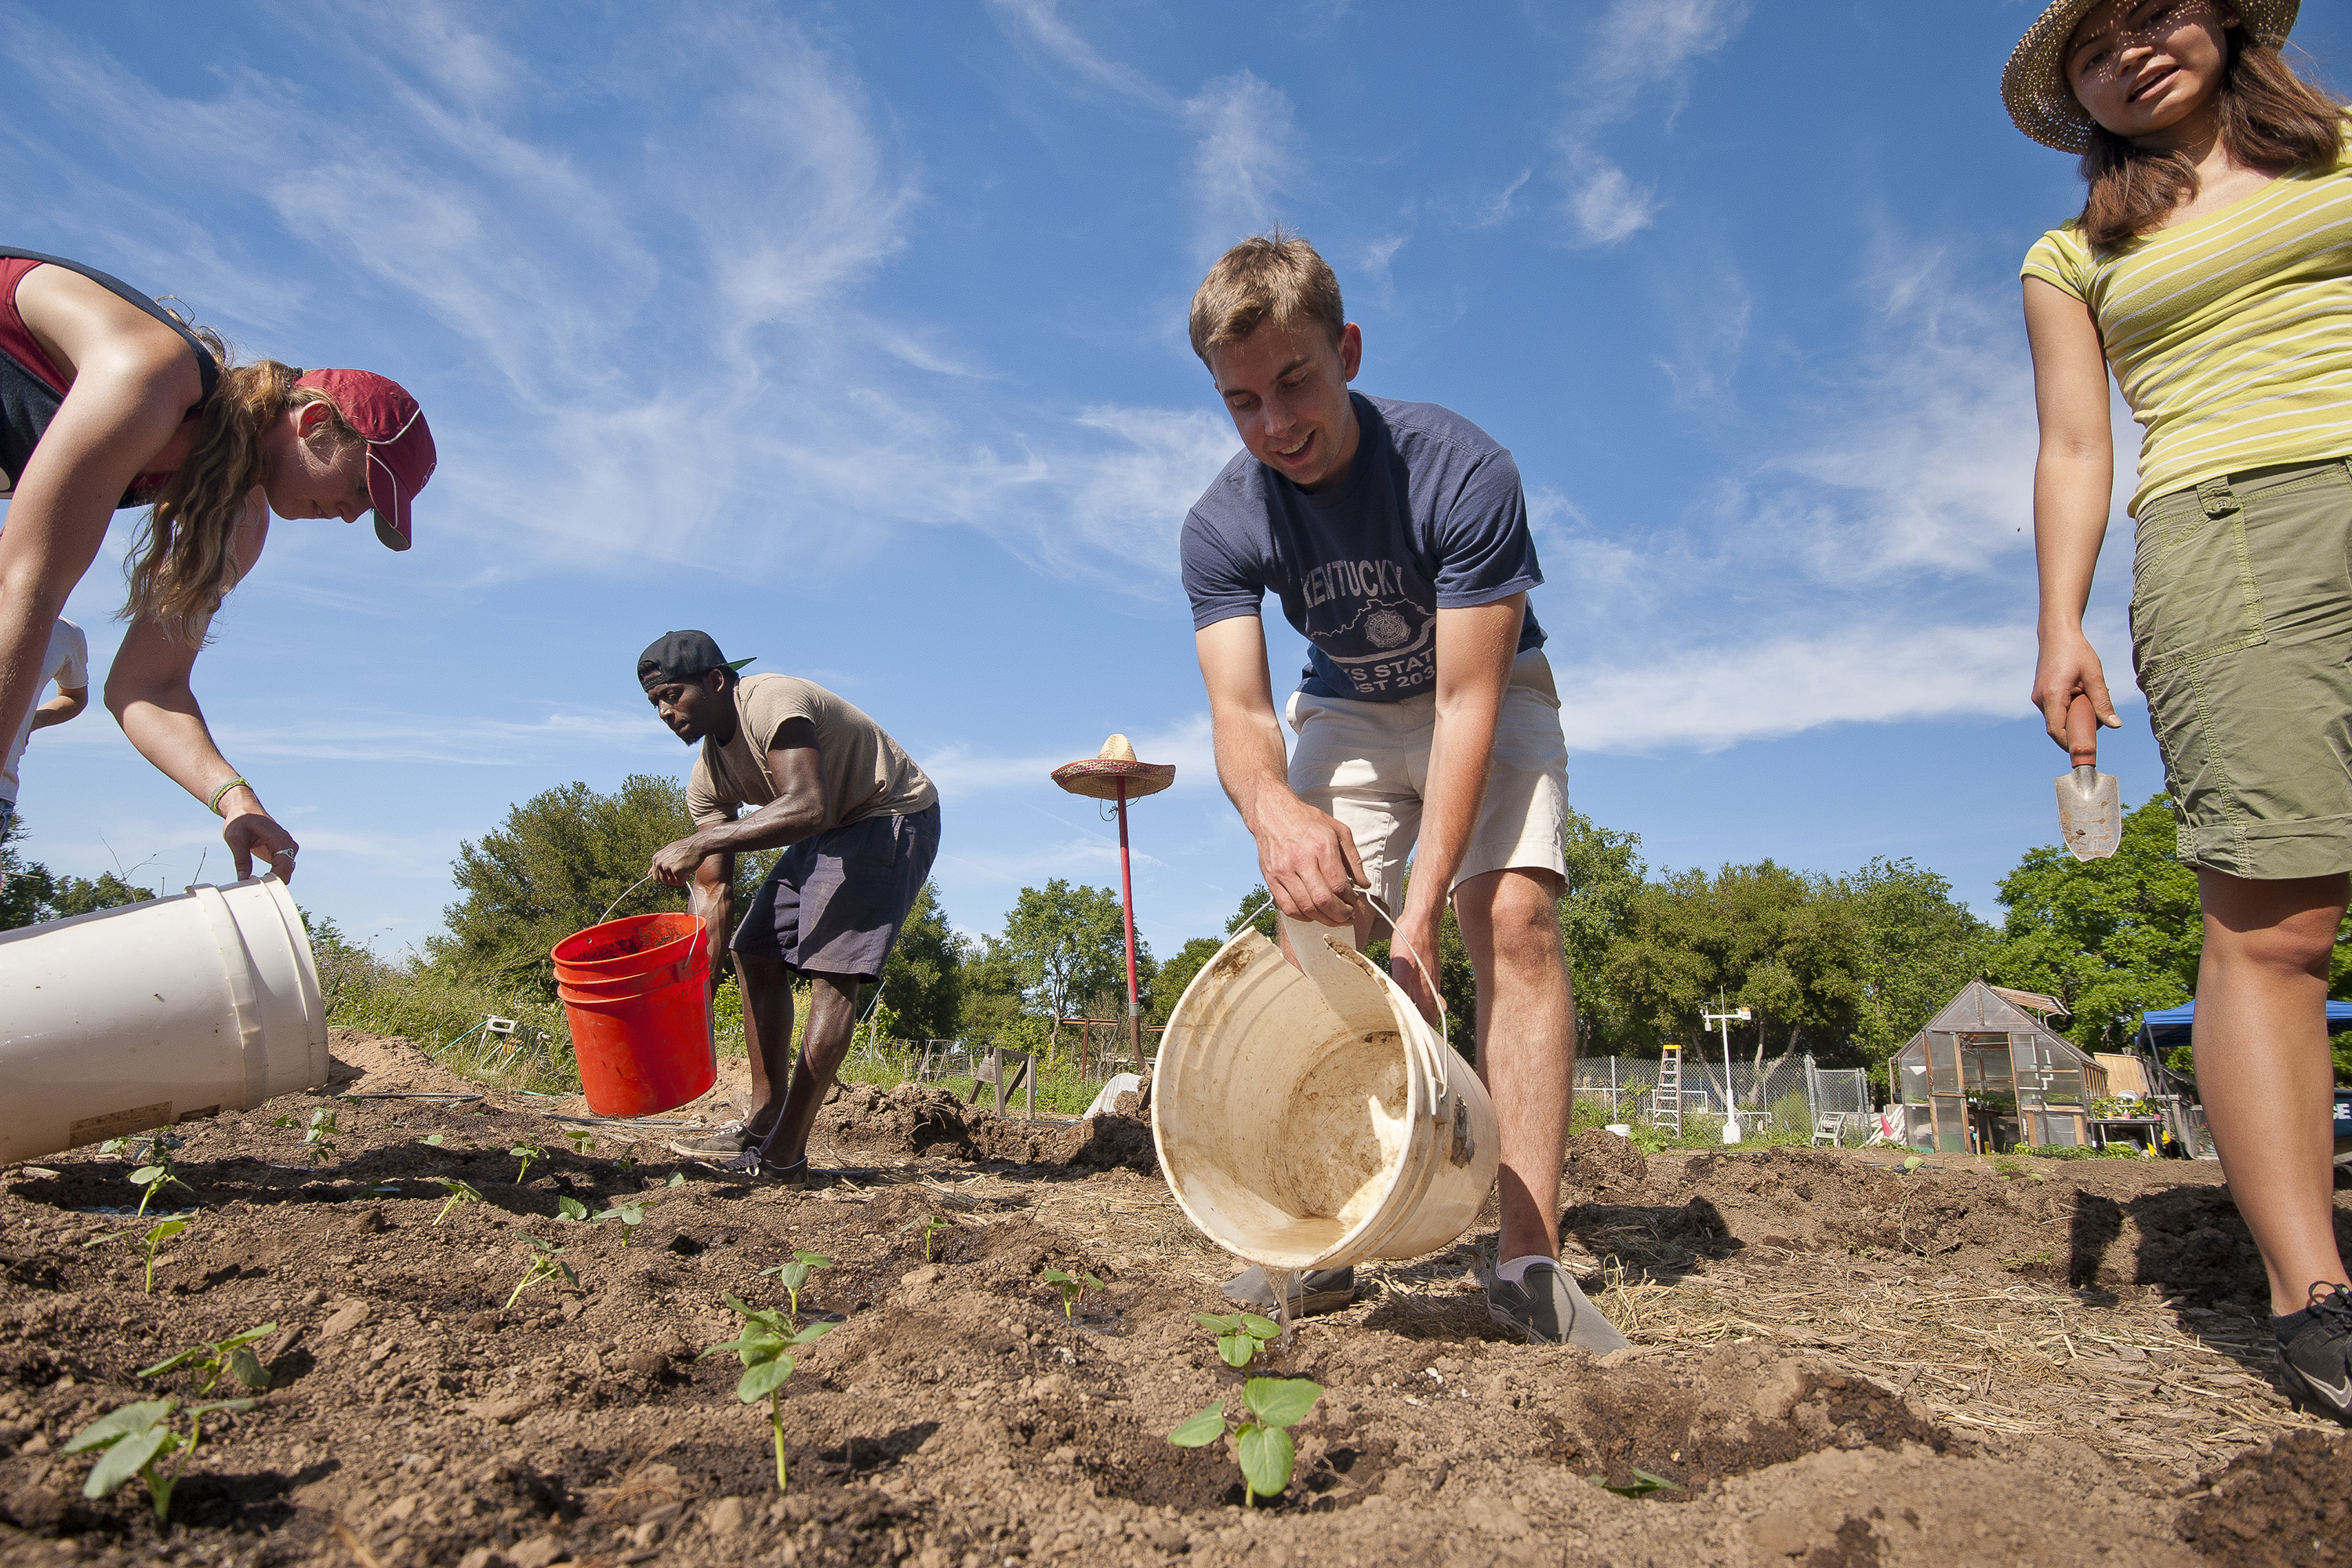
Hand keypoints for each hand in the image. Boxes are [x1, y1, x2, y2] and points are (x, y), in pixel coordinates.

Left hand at [223, 810, 298, 883]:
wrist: (243, 808)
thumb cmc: (239, 820)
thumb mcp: (235, 839)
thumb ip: (241, 860)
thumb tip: (243, 880)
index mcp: (279, 838)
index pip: (285, 865)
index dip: (275, 879)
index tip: (259, 887)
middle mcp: (287, 843)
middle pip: (288, 870)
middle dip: (274, 882)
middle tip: (255, 889)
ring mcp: (287, 847)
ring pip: (286, 870)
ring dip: (274, 878)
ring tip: (256, 884)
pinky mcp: (282, 850)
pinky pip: (282, 867)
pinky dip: (273, 874)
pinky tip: (259, 878)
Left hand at [650, 834, 706, 887]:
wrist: (697, 845)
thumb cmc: (684, 848)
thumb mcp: (667, 852)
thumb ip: (658, 863)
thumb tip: (648, 874)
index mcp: (656, 858)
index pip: (656, 877)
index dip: (666, 876)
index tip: (672, 871)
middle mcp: (659, 862)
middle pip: (663, 881)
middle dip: (672, 878)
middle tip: (680, 869)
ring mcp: (667, 867)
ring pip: (671, 883)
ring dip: (679, 879)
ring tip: (683, 868)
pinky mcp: (676, 871)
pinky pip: (679, 883)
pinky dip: (684, 879)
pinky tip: (687, 870)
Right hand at [1253, 793, 1366, 926]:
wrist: (1273, 813)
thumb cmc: (1306, 821)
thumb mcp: (1338, 831)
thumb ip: (1353, 859)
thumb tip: (1364, 884)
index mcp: (1322, 847)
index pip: (1339, 885)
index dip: (1350, 900)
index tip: (1354, 902)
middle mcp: (1302, 860)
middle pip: (1324, 901)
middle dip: (1340, 915)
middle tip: (1347, 916)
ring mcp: (1284, 872)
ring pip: (1306, 908)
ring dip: (1324, 919)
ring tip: (1333, 918)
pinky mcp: (1271, 879)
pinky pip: (1287, 908)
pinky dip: (1303, 917)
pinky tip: (1313, 914)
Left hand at [1387, 901, 1444, 1027]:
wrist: (1421, 919)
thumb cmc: (1411, 940)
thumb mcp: (1401, 965)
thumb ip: (1401, 987)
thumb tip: (1401, 1008)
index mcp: (1427, 990)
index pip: (1429, 1021)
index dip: (1423, 1034)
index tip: (1413, 1042)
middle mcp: (1431, 988)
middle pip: (1429, 1015)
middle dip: (1421, 1027)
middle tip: (1407, 1035)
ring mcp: (1430, 980)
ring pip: (1427, 1004)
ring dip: (1418, 1014)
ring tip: (1405, 1021)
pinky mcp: (1426, 972)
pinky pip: (1424, 992)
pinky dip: (1417, 1000)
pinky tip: (1408, 997)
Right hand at [2031, 628, 2122, 748]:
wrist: (2057, 633)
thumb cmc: (2077, 651)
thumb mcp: (2094, 675)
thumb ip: (2103, 702)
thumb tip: (2115, 725)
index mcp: (2052, 695)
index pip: (2057, 731)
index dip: (2070, 744)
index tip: (2087, 751)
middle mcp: (2040, 699)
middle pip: (2057, 729)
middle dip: (2076, 731)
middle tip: (2096, 721)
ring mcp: (2038, 697)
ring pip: (2056, 720)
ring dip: (2074, 719)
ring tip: (2089, 700)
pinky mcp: (2041, 694)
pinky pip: (2055, 711)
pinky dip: (2069, 710)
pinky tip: (2081, 696)